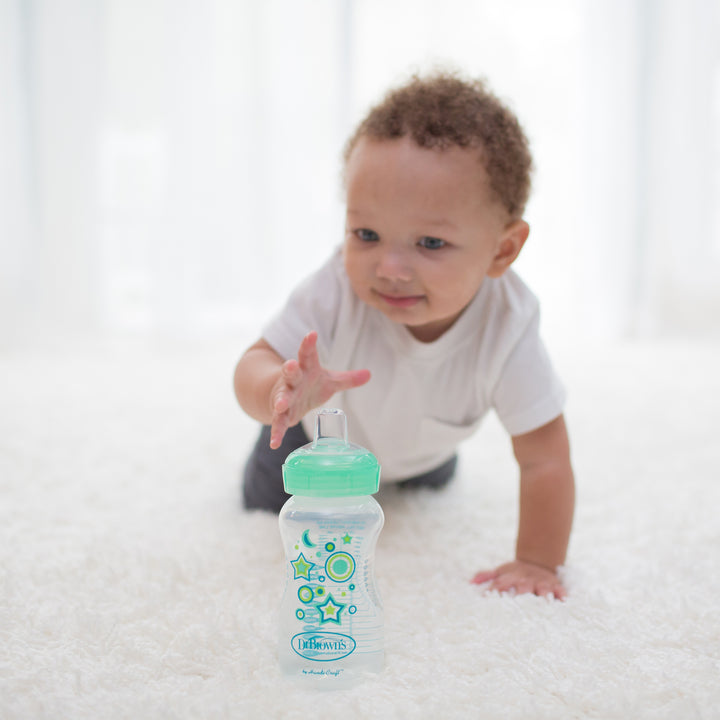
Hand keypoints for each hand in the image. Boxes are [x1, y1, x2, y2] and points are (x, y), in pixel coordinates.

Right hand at [269, 331, 369, 448]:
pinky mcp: (281, 414)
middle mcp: (293, 381)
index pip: (307, 353)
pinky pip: (278, 422)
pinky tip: (274, 443)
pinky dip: (276, 432)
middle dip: (289, 368)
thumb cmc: (308, 385)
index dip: (308, 343)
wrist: (281, 396)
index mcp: (306, 368)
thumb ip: (348, 379)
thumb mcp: (330, 381)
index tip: (312, 334)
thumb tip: (370, 374)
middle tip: (290, 364)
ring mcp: (285, 396)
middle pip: (290, 372)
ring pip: (281, 397)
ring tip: (280, 404)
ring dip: (281, 400)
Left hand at [471, 560, 566, 599]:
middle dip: (521, 593)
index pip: (502, 583)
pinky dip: (561, 594)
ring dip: (543, 595)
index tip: (489, 597)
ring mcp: (541, 582)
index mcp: (512, 577)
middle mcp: (526, 580)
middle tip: (518, 602)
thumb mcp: (501, 572)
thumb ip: (487, 576)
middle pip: (523, 587)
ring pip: (542, 589)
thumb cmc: (515, 573)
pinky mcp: (555, 585)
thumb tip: (471, 582)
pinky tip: (563, 600)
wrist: (536, 562)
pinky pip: (560, 590)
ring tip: (544, 601)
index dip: (496, 589)